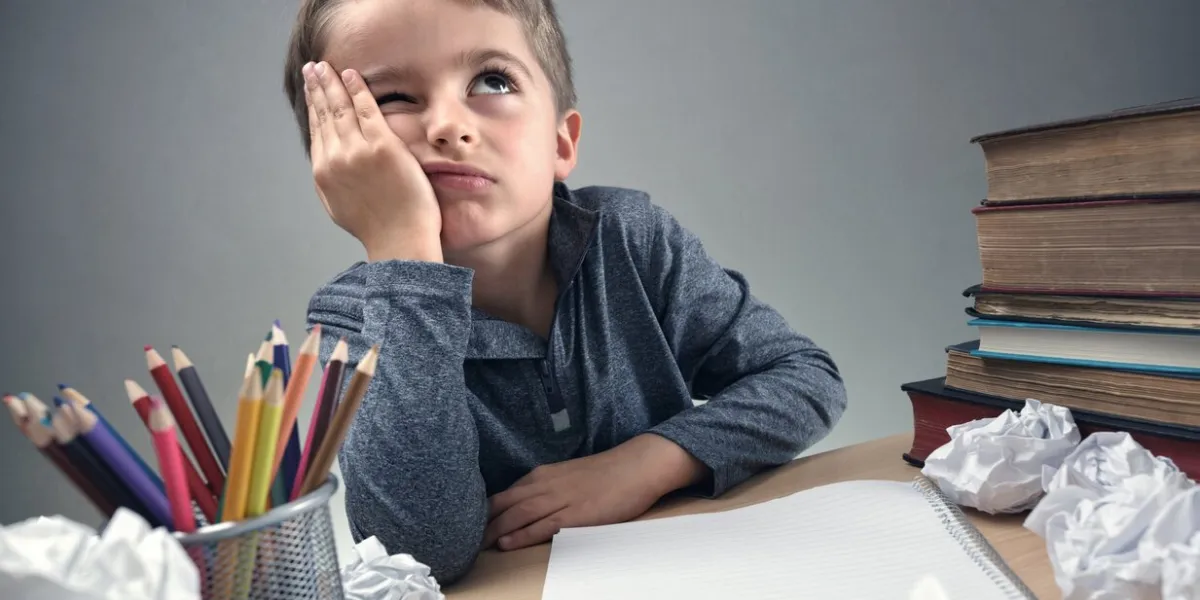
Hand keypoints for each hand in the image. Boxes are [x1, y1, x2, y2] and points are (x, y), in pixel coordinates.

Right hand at [304, 61, 441, 261]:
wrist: (400, 240)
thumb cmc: (377, 228)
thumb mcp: (339, 206)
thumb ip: (331, 181)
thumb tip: (325, 165)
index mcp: (324, 173)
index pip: (316, 130)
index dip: (312, 107)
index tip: (310, 90)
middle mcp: (335, 159)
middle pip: (324, 114)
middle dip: (317, 88)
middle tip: (313, 69)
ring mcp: (358, 151)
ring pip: (341, 108)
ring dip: (332, 83)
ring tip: (326, 67)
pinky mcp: (383, 146)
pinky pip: (367, 109)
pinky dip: (358, 89)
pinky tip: (352, 75)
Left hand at [483, 434, 707, 550]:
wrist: (636, 466)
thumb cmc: (604, 474)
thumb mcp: (566, 475)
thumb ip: (544, 488)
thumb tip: (522, 505)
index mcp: (542, 475)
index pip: (503, 494)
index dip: (483, 511)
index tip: (465, 524)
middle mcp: (545, 485)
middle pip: (504, 505)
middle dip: (481, 523)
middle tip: (459, 539)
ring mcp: (560, 499)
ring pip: (518, 515)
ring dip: (495, 530)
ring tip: (476, 545)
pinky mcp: (576, 514)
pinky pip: (543, 525)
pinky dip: (522, 534)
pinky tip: (507, 542)